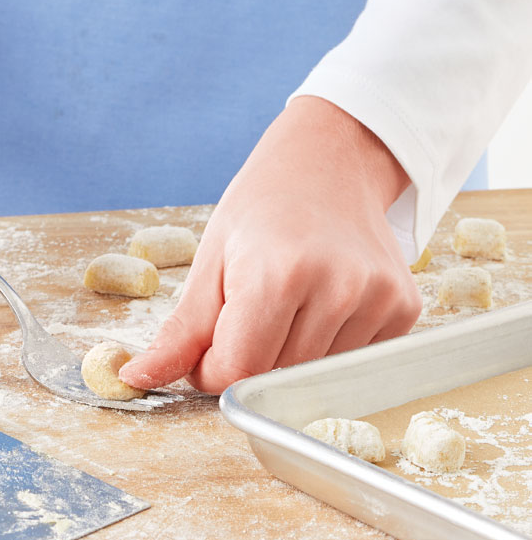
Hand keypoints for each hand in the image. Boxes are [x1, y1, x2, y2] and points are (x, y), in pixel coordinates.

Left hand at [119, 97, 421, 394]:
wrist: (330, 160)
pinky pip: (353, 362)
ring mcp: (378, 299)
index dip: (212, 369)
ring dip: (288, 356)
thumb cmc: (262, 207)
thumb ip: (181, 331)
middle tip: (245, 315)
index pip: (238, 370)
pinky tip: (323, 302)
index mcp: (278, 274)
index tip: (209, 343)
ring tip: (287, 302)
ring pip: (315, 376)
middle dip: (248, 362)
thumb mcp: (210, 259)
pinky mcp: (404, 309)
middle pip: (275, 378)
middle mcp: (337, 288)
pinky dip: (327, 347)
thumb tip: (135, 379)